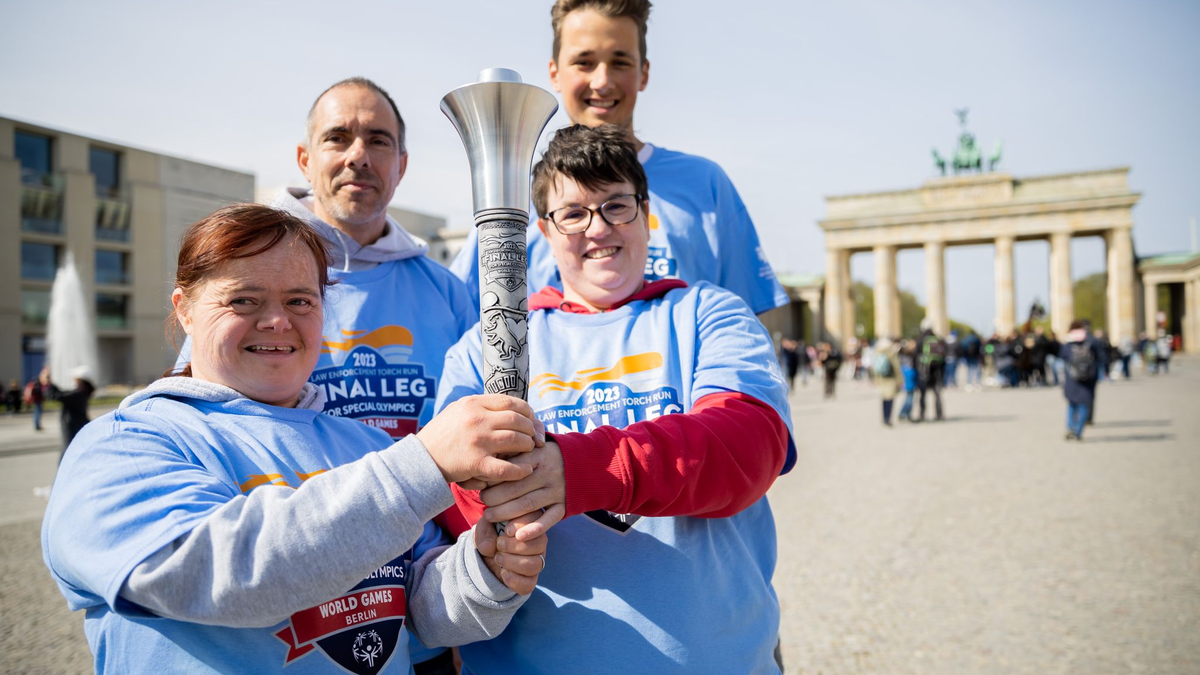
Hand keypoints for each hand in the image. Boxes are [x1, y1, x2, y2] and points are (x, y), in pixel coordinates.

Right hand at [416, 395, 539, 484]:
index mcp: (473, 404)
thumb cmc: (441, 435)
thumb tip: (506, 405)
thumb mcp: (456, 410)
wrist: (420, 459)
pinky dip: (521, 470)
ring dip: (527, 446)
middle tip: (534, 437)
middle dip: (530, 428)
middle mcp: (476, 419)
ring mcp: (477, 441)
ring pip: (516, 440)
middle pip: (517, 420)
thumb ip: (479, 406)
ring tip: (529, 450)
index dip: (527, 411)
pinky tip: (527, 470)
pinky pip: (507, 468)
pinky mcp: (476, 463)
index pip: (510, 402)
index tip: (531, 419)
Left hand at [474, 511, 546, 594]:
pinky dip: (514, 579)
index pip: (536, 522)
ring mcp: (537, 561)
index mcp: (531, 523)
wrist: (484, 556)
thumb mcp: (484, 529)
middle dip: (515, 546)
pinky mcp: (530, 579)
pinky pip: (529, 583)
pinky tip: (503, 572)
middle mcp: (539, 542)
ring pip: (535, 564)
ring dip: (513, 562)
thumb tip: (490, 547)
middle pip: (539, 544)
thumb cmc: (489, 535)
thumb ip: (486, 533)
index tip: (506, 531)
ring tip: (498, 558)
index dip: (522, 526)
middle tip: (499, 545)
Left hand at [478, 440, 564, 540]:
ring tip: (490, 517)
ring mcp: (557, 490)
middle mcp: (548, 473)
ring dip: (506, 514)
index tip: (481, 485)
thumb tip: (486, 465)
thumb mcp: (532, 448)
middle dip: (495, 498)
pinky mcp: (563, 505)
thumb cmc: (546, 456)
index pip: (511, 468)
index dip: (493, 478)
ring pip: (528, 504)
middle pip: (516, 488)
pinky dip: (534, 529)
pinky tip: (518, 537)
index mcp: (537, 456)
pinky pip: (549, 519)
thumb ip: (512, 454)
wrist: (582, 463)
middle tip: (483, 503)